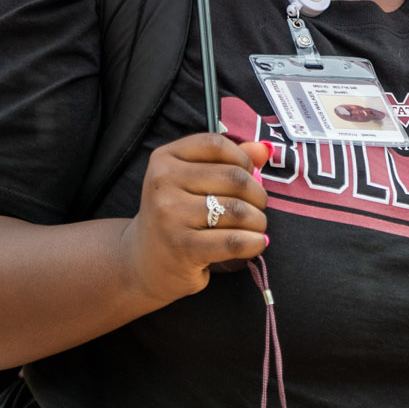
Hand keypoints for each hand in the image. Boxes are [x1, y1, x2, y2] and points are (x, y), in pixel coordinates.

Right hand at [119, 133, 272, 302]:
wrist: (143, 263)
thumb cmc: (177, 216)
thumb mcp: (193, 182)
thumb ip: (229, 162)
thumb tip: (265, 149)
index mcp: (165, 158)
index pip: (217, 144)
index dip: (243, 159)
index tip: (249, 176)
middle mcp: (163, 182)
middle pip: (234, 177)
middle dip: (257, 194)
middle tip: (258, 208)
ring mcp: (170, 215)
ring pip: (238, 210)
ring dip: (258, 221)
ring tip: (255, 227)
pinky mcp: (183, 247)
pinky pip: (234, 240)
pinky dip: (254, 242)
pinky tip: (255, 243)